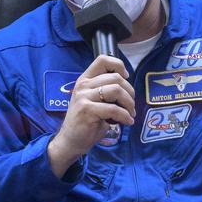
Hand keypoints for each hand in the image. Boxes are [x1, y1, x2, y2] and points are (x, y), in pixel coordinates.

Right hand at [47, 55, 135, 176]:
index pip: (103, 59)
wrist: (70, 141)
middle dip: (130, 92)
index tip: (126, 78)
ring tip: (129, 113)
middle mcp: (83, 85)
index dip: (118, 66)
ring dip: (129, 103)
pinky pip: (114, 109)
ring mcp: (84, 97)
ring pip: (116, 90)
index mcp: (85, 80)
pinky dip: (125, 116)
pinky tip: (127, 122)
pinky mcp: (87, 110)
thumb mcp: (94, 101)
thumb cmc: (86, 122)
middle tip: (131, 105)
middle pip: (116, 77)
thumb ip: (106, 90)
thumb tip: (129, 88)